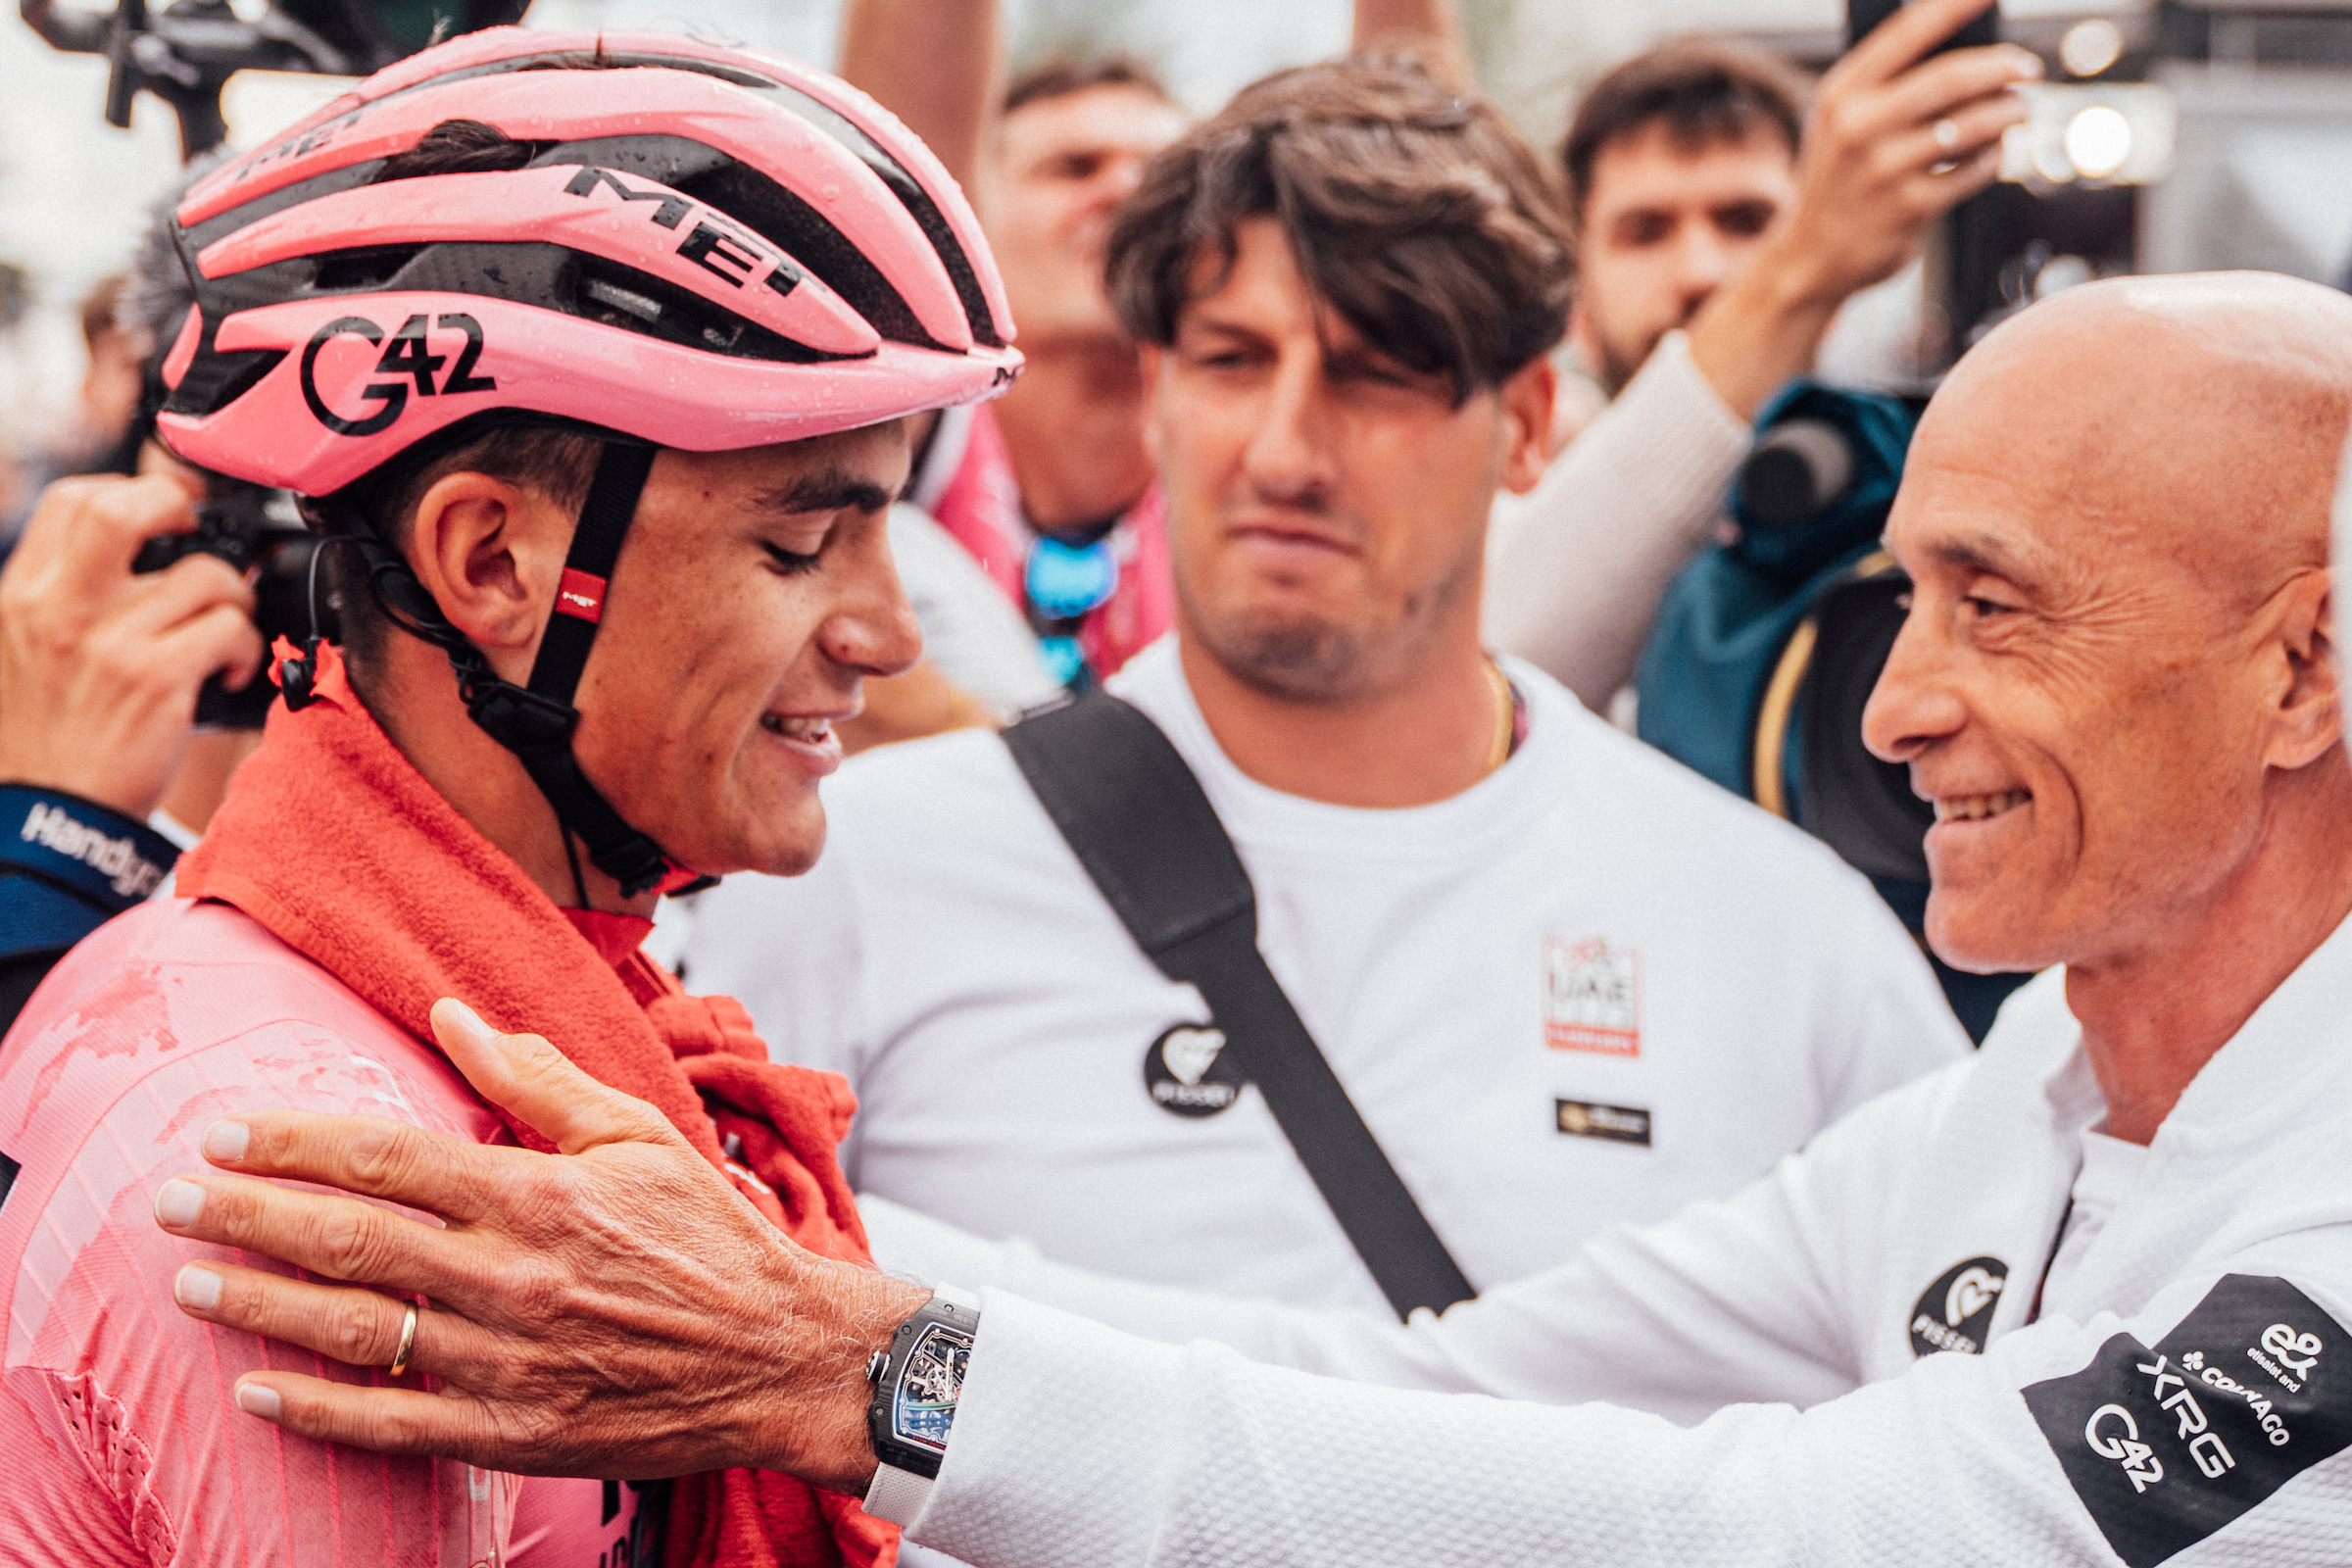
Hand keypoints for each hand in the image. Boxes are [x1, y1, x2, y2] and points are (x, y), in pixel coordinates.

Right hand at [0, 474, 261, 816]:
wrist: (45, 818)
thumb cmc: (46, 737)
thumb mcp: (24, 650)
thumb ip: (68, 597)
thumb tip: (145, 555)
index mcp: (24, 593)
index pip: (74, 500)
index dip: (135, 489)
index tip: (169, 511)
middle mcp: (59, 608)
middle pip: (124, 508)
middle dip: (181, 510)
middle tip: (204, 542)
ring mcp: (108, 641)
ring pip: (205, 575)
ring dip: (233, 600)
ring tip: (224, 630)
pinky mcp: (154, 679)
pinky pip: (228, 630)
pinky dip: (244, 647)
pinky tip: (227, 672)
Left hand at [154, 997, 928, 1488]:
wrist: (783, 1356)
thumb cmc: (712, 1236)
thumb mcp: (638, 1135)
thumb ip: (537, 1079)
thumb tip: (453, 1017)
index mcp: (540, 1194)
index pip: (385, 1157)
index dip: (292, 1141)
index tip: (224, 1130)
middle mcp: (512, 1277)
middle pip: (346, 1240)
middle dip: (244, 1216)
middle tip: (170, 1199)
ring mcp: (508, 1362)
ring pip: (354, 1332)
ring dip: (258, 1306)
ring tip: (190, 1285)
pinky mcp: (515, 1432)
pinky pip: (393, 1424)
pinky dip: (317, 1410)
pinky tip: (258, 1389)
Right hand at [1687, 0, 2041, 415]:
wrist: (1810, 257)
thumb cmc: (1841, 175)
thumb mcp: (1843, 121)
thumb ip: (1890, 83)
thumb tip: (1973, 48)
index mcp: (1843, 92)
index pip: (1909, 31)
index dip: (1957, 5)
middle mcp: (1859, 126)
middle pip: (1952, 78)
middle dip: (2002, 66)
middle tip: (2028, 66)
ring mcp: (1884, 169)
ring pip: (1972, 124)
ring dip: (2009, 112)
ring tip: (2020, 108)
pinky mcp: (1910, 207)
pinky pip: (1974, 169)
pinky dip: (1994, 157)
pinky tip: (1993, 153)